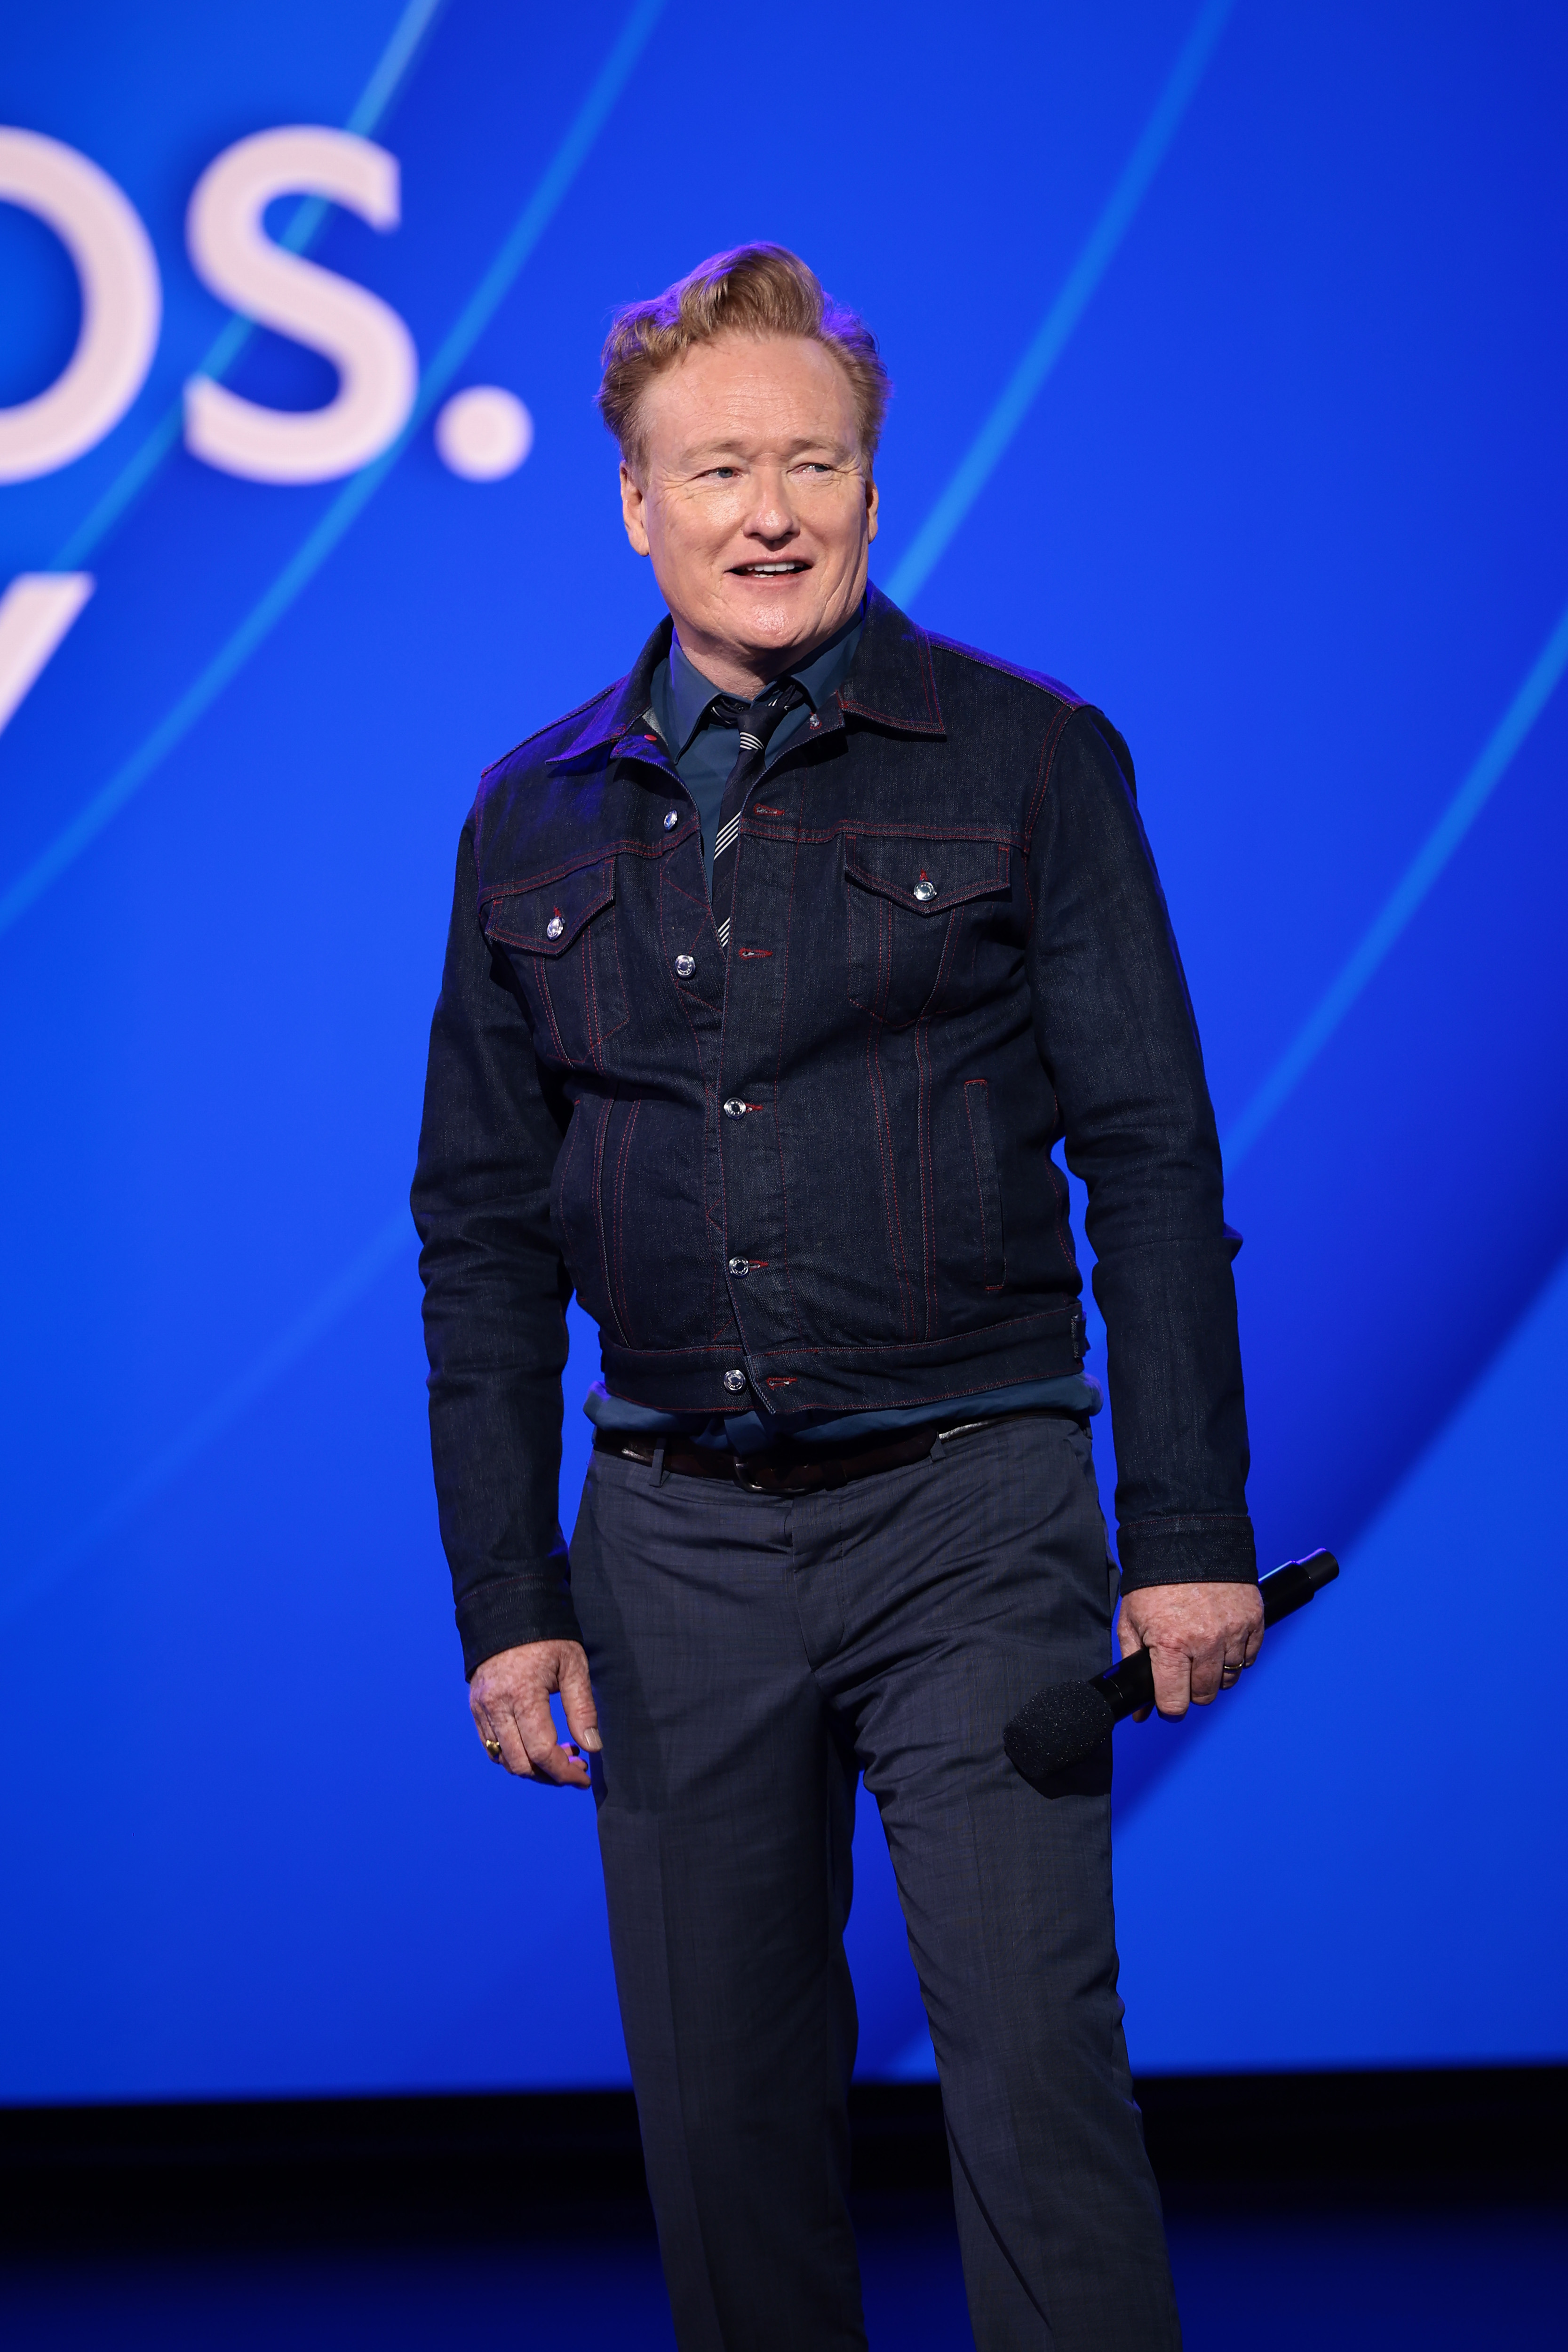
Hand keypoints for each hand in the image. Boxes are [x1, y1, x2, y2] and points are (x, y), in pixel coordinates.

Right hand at [469, 1639, 600, 1787]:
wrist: (509, 1611)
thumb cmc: (547, 1637)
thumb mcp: (573, 1666)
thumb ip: (582, 1709)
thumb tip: (592, 1748)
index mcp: (523, 1694)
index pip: (543, 1752)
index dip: (565, 1772)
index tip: (584, 1777)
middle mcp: (496, 1705)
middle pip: (520, 1764)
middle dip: (550, 1775)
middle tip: (574, 1765)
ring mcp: (482, 1707)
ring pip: (503, 1759)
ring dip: (531, 1767)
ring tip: (557, 1755)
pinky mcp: (475, 1707)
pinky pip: (490, 1745)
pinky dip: (512, 1754)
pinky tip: (533, 1744)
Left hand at [1115, 1581, 1264, 1720]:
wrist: (1186, 1539)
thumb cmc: (1154, 1581)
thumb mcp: (1130, 1621)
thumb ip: (1133, 1665)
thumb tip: (1140, 1710)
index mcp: (1170, 1644)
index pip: (1175, 1703)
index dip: (1169, 1707)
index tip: (1168, 1703)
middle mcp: (1205, 1642)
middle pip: (1204, 1695)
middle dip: (1191, 1690)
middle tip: (1183, 1671)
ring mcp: (1232, 1631)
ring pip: (1230, 1679)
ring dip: (1215, 1673)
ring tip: (1201, 1651)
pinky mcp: (1253, 1620)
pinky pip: (1249, 1657)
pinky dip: (1237, 1656)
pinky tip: (1221, 1640)